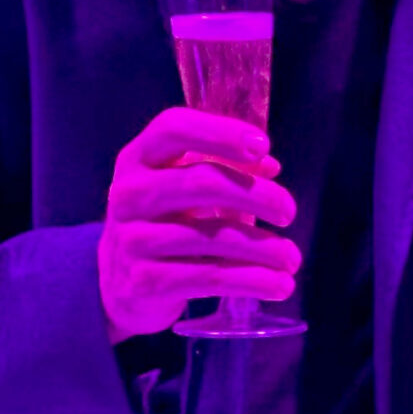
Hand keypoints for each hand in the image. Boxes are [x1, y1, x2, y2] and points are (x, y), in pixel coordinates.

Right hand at [99, 107, 300, 342]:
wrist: (121, 281)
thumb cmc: (164, 219)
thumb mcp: (184, 185)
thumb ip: (224, 167)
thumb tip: (269, 166)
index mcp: (138, 158)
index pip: (174, 128)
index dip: (221, 132)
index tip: (264, 145)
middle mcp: (129, 194)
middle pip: (204, 182)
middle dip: (257, 195)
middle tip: (289, 211)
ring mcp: (132, 239)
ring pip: (213, 237)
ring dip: (264, 248)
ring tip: (292, 258)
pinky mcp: (144, 282)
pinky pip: (210, 278)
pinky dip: (253, 281)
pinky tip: (279, 285)